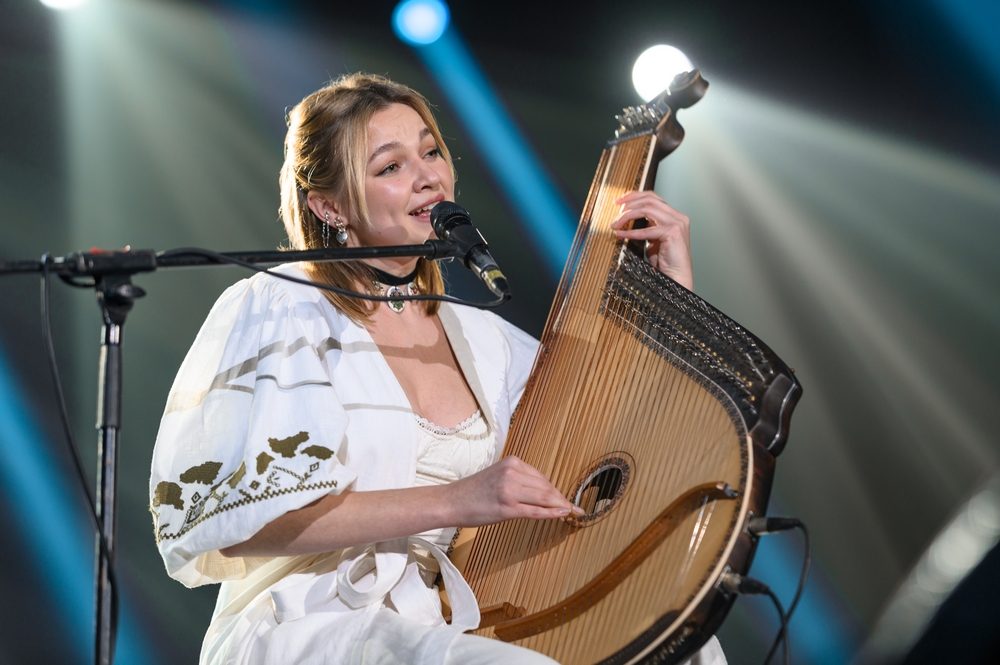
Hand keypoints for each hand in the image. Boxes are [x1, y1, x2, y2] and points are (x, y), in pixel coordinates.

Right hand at [446, 456, 581, 525]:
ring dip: (560, 506)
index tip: (565, 498)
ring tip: (571, 512)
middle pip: (546, 486)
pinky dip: (552, 513)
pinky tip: (562, 514)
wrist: (451, 502)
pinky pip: (536, 511)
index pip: (541, 477)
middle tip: (573, 507)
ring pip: (544, 498)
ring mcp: (510, 490)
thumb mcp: (498, 477)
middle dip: (561, 498)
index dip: (555, 490)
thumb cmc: (473, 492)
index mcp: (512, 462)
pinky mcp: (507, 507)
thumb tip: (543, 493)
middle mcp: (512, 472)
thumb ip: (519, 480)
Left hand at [610, 191, 693, 290]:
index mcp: (674, 216)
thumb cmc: (665, 263)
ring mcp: (677, 223)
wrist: (677, 279)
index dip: (634, 196)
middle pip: (649, 198)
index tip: (618, 202)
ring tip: (615, 224)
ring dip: (627, 215)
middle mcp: (678, 216)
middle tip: (615, 212)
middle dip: (628, 203)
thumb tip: (628, 219)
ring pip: (647, 209)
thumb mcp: (653, 239)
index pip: (652, 197)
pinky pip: (646, 229)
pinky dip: (631, 232)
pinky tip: (620, 234)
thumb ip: (646, 227)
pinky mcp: (673, 232)